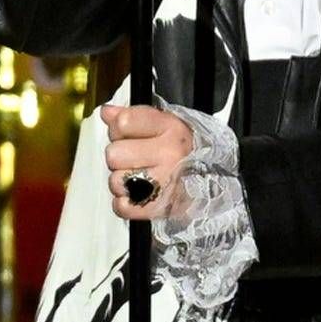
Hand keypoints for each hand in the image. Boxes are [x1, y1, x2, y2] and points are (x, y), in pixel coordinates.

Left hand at [101, 103, 192, 221]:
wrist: (213, 182)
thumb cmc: (184, 152)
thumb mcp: (165, 125)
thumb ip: (133, 116)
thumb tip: (107, 113)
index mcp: (170, 128)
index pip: (123, 122)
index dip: (119, 129)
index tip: (127, 134)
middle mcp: (169, 154)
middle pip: (114, 154)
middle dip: (119, 158)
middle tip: (135, 160)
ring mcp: (164, 183)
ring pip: (115, 181)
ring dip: (122, 183)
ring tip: (138, 179)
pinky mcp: (158, 208)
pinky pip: (122, 206)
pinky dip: (125, 204)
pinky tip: (138, 196)